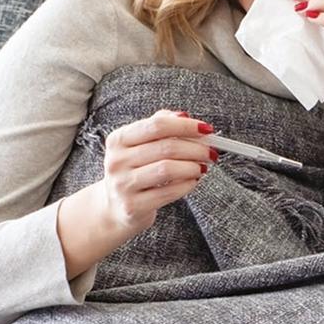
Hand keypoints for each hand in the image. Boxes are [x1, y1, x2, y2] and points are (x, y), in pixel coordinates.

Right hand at [100, 109, 215, 234]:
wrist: (113, 206)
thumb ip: (159, 126)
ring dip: (193, 167)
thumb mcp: (138, 145)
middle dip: (196, 148)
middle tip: (211, 152)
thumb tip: (184, 116)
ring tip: (202, 167)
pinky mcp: (133, 206)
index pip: (157, 125)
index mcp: (118, 139)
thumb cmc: (133, 170)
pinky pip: (168, 192)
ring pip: (167, 169)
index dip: (185, 126)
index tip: (206, 129)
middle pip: (166, 147)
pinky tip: (192, 181)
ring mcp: (123, 184)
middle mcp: (117, 161)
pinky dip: (187, 185)